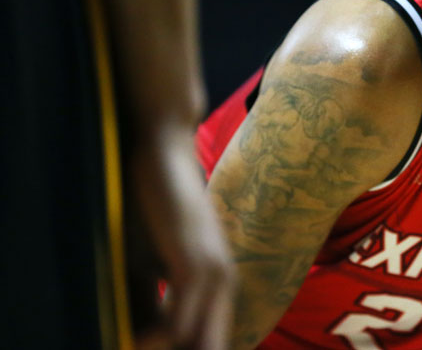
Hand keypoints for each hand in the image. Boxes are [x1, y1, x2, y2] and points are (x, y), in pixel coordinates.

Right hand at [130, 126, 233, 349]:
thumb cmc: (151, 208)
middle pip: (212, 345)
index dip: (193, 349)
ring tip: (134, 347)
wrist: (162, 155)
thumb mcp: (148, 262)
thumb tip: (140, 338)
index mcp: (218, 282)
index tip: (152, 347)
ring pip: (200, 342)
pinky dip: (158, 340)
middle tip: (142, 349)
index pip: (212, 338)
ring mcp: (215, 273)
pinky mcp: (195, 265)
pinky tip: (135, 339)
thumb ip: (151, 299)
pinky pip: (182, 324)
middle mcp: (224, 282)